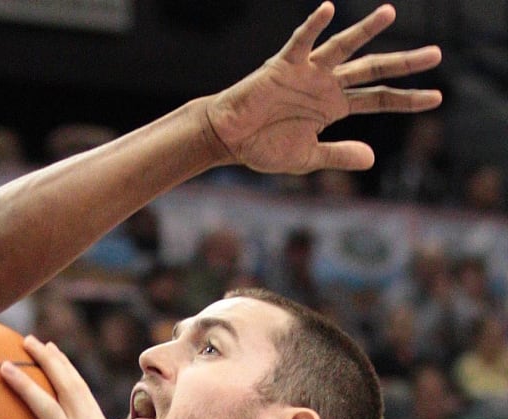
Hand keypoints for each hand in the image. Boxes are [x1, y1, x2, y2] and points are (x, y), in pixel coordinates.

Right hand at [205, 2, 441, 173]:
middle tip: (436, 54)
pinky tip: (328, 10)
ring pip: (343, 48)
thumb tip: (372, 158)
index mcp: (334, 106)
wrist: (228, 138)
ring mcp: (307, 73)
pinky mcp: (283, 66)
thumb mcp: (306, 157)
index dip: (407, 99)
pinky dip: (313, 26)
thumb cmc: (263, 146)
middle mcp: (326, 84)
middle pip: (372, 70)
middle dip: (403, 64)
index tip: (436, 98)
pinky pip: (301, 42)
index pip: (378, 100)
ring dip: (365, 31)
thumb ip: (338, 155)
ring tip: (390, 12)